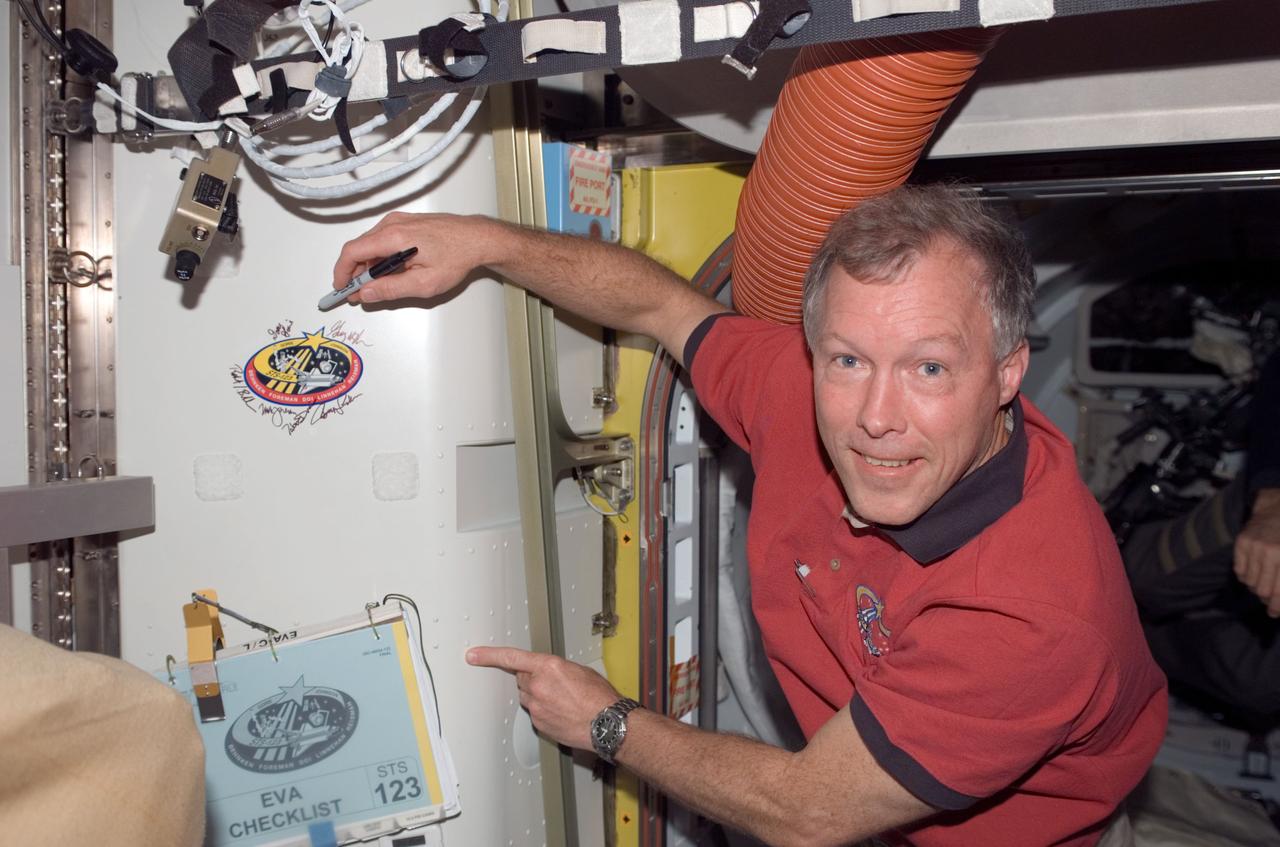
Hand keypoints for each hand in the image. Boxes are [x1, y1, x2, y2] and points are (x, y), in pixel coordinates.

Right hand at [332, 212, 497, 304]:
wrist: (477, 239)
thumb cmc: (457, 257)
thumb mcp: (424, 283)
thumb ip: (391, 289)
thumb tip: (367, 293)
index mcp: (394, 236)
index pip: (353, 252)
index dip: (342, 272)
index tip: (341, 287)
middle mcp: (393, 224)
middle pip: (360, 248)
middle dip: (356, 272)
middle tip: (359, 293)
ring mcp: (399, 221)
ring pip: (371, 244)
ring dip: (369, 265)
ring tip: (378, 286)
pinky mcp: (406, 223)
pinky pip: (383, 239)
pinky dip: (380, 256)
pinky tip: (390, 272)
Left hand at [466, 646, 620, 749]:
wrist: (607, 724)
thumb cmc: (599, 697)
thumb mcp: (579, 671)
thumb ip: (556, 668)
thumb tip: (549, 672)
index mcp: (548, 667)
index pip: (511, 658)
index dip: (489, 655)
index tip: (473, 655)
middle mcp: (538, 685)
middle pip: (522, 678)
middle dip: (533, 679)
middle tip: (555, 685)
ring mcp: (536, 706)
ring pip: (528, 697)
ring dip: (539, 696)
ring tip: (563, 701)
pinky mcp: (538, 723)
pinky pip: (535, 713)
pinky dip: (545, 711)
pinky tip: (563, 713)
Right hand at [1235, 488, 1279, 616]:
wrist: (1279, 509)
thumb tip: (1278, 602)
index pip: (1279, 590)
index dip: (1276, 606)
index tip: (1273, 613)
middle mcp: (1271, 552)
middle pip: (1262, 589)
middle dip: (1266, 597)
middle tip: (1268, 599)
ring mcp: (1254, 547)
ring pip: (1249, 581)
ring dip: (1256, 585)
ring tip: (1262, 582)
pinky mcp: (1242, 542)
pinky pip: (1239, 570)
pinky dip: (1245, 575)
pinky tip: (1254, 571)